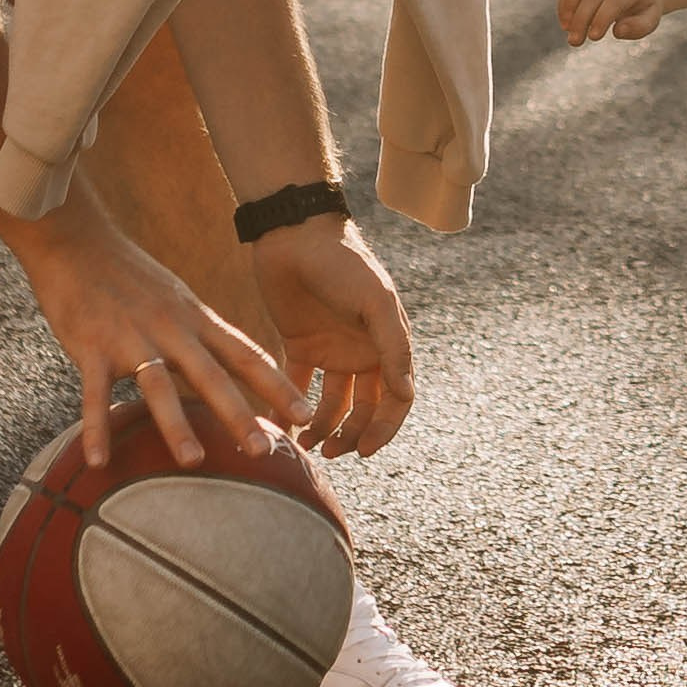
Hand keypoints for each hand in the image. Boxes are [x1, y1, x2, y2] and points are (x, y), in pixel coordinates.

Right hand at [7, 191, 307, 467]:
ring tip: (194, 461)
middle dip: (239, 414)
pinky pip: (95, 394)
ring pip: (158, 385)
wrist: (76, 242)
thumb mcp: (177, 299)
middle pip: (212, 375)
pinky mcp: (90, 346)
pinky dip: (97, 428)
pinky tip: (100, 462)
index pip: (246, 354)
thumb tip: (235, 367)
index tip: (306, 414)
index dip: (278, 385)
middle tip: (263, 452)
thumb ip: (203, 334)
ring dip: (176, 424)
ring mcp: (130, 338)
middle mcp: (170, 329)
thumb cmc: (129, 276)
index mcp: (195, 319)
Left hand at [252, 219, 416, 459]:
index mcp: (387, 343)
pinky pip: (298, 386)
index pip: (396, 399)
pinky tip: (280, 427)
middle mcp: (363, 352)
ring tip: (306, 445)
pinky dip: (291, 408)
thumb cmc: (343, 262)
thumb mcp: (374, 301)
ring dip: (323, 428)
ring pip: (333, 404)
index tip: (364, 451)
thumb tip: (406, 394)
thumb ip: (392, 346)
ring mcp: (332, 350)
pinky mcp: (299, 345)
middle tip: (330, 453)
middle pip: (364, 409)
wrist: (293, 233)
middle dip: (351, 435)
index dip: (384, 428)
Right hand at [559, 0, 662, 44]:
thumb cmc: (644, 9)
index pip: (614, 0)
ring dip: (569, 6)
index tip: (593, 37)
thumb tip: (618, 30)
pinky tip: (565, 22)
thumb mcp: (650, 20)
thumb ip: (638, 27)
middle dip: (582, 19)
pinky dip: (565, 3)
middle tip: (575, 41)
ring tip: (566, 28)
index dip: (602, 18)